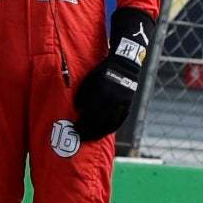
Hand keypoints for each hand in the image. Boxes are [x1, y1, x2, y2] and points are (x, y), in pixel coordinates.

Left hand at [72, 7, 154, 142]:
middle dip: (88, 131)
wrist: (125, 64)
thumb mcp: (89, 79)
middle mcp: (112, 99)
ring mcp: (122, 103)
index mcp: (101, 91)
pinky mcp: (128, 105)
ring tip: (91, 138)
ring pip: (110, 123)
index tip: (74, 129)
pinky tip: (104, 132)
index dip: (82, 123)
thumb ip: (82, 95)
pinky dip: (111, 128)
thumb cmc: (103, 71)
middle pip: (99, 121)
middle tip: (80, 137)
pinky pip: (120, 120)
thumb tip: (78, 110)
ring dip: (99, 133)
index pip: (89, 113)